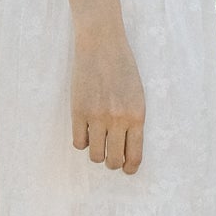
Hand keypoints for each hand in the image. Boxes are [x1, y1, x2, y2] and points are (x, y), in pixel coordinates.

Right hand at [71, 26, 145, 173]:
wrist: (102, 46)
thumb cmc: (123, 69)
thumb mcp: (137, 95)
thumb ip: (133, 121)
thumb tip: (128, 149)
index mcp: (137, 116)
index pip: (135, 154)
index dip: (130, 167)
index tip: (127, 169)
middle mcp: (118, 119)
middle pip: (113, 160)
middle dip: (113, 162)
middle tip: (111, 157)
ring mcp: (97, 116)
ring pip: (95, 155)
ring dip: (97, 153)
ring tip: (98, 142)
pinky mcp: (78, 112)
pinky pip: (78, 142)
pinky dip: (82, 141)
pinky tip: (86, 131)